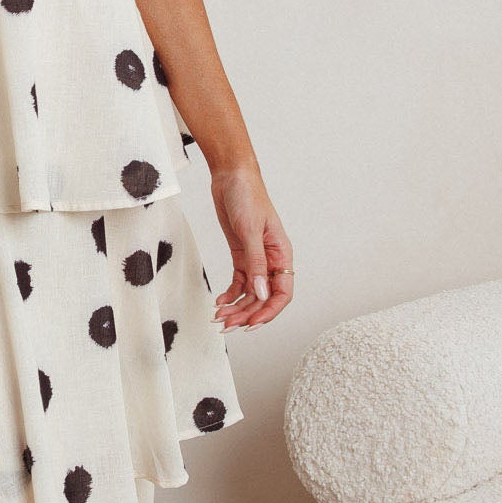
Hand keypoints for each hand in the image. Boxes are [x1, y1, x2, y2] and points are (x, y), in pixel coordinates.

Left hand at [209, 166, 293, 329]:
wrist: (231, 176)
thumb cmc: (247, 196)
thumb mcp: (250, 231)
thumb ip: (256, 263)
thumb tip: (261, 293)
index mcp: (282, 254)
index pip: (282, 293)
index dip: (268, 312)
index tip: (251, 324)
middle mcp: (271, 260)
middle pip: (263, 297)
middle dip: (247, 313)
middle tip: (227, 325)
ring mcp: (256, 259)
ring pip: (250, 292)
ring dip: (236, 307)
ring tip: (219, 318)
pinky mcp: (241, 255)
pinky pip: (239, 282)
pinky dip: (230, 294)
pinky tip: (220, 302)